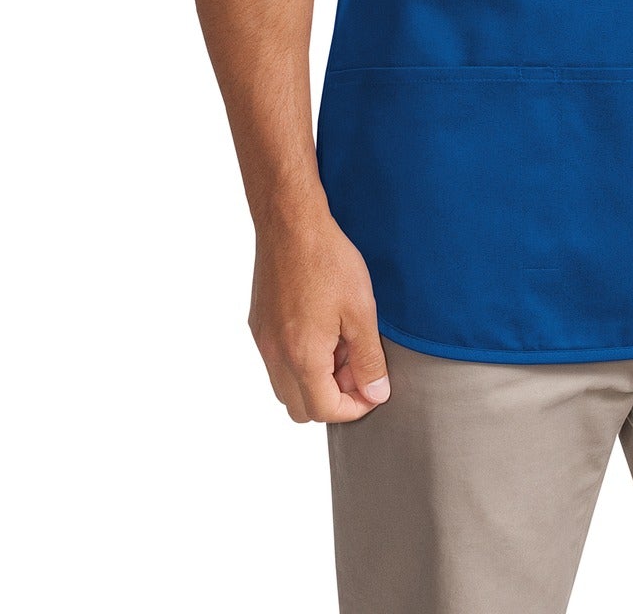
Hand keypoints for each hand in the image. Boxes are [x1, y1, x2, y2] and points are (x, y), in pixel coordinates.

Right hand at [248, 203, 391, 422]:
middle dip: (333, 398)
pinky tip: (321, 327)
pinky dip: (298, 360)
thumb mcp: (361, 311)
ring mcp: (262, 341)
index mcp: (302, 357)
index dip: (354, 408)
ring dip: (314, 380)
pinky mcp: (257, 324)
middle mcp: (275, 356)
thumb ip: (368, 359)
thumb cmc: (327, 261)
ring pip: (286, 387)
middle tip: (356, 365)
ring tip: (340, 343)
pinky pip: (275, 362)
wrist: (290, 222)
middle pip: (301, 408)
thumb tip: (375, 394)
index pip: (325, 411)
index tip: (373, 387)